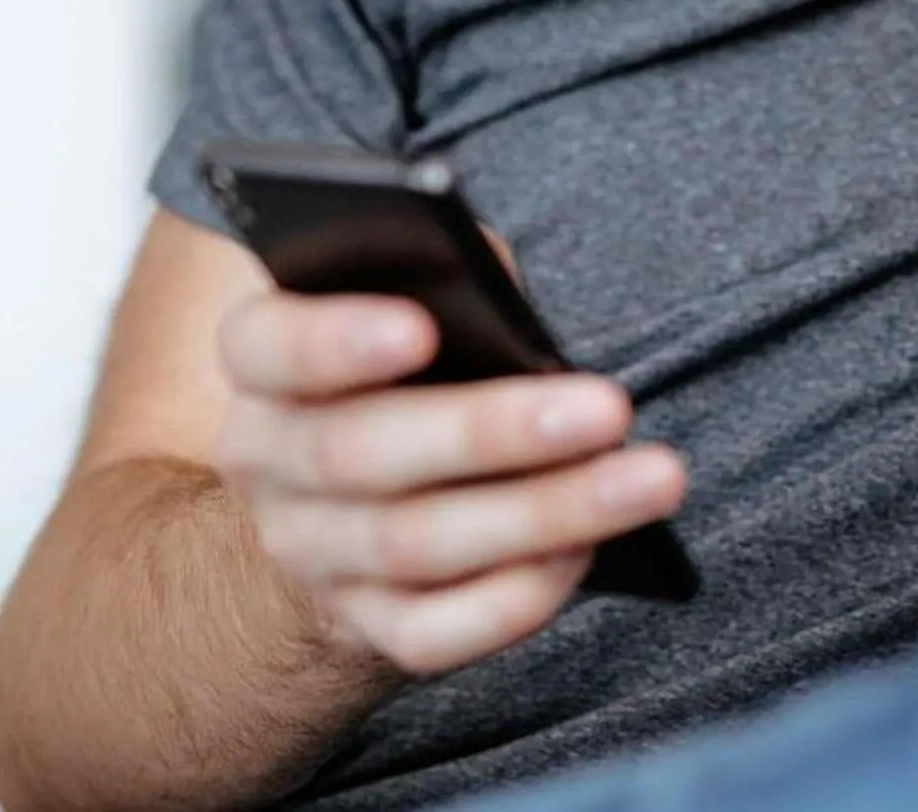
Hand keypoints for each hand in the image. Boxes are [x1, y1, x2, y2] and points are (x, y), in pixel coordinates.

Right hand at [213, 292, 687, 675]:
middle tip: (611, 408)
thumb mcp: (414, 305)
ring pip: (415, 545)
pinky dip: (518, 595)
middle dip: (495, 432)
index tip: (420, 326)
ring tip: (650, 479)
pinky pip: (435, 632)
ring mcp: (313, 557)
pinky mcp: (364, 627)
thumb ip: (450, 285)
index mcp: (267, 367)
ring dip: (545, 514)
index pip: (268, 346)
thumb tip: (505, 300)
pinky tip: (591, 550)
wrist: (352, 502)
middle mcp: (272, 467)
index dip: (334, 340)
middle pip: (363, 454)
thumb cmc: (412, 369)